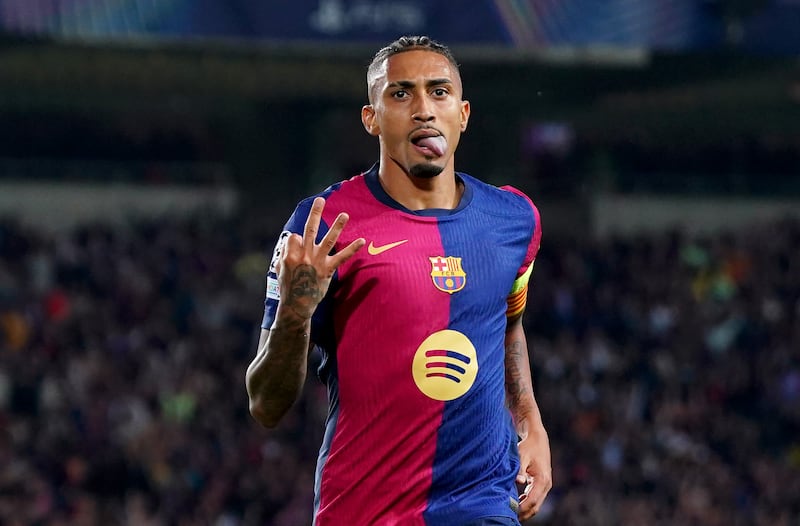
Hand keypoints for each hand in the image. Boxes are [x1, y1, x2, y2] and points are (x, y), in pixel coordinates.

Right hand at [277, 197, 364, 319]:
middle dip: (315, 213)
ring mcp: (317, 261)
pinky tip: (362, 240)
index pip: (295, 236)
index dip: (296, 240)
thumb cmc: (287, 287)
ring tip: (345, 214)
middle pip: (310, 229)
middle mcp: (304, 255)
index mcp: (290, 254)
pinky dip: (352, 249)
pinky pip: (342, 257)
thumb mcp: (279, 268)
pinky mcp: (328, 269)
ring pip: (328, 239)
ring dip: (337, 226)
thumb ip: (284, 253)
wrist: (297, 305)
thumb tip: (290, 241)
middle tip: (320, 200)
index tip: (297, 246)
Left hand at [516, 430, 551, 521]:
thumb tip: (518, 481)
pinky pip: (535, 498)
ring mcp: (545, 485)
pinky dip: (527, 502)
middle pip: (536, 506)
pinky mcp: (542, 483)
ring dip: (525, 509)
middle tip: (509, 516)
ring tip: (511, 512)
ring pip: (536, 504)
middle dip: (523, 513)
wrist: (537, 438)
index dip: (521, 508)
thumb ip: (520, 470)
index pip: (532, 500)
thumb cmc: (528, 446)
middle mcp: (546, 484)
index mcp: (542, 479)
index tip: (510, 511)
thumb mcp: (522, 456)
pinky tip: (516, 503)